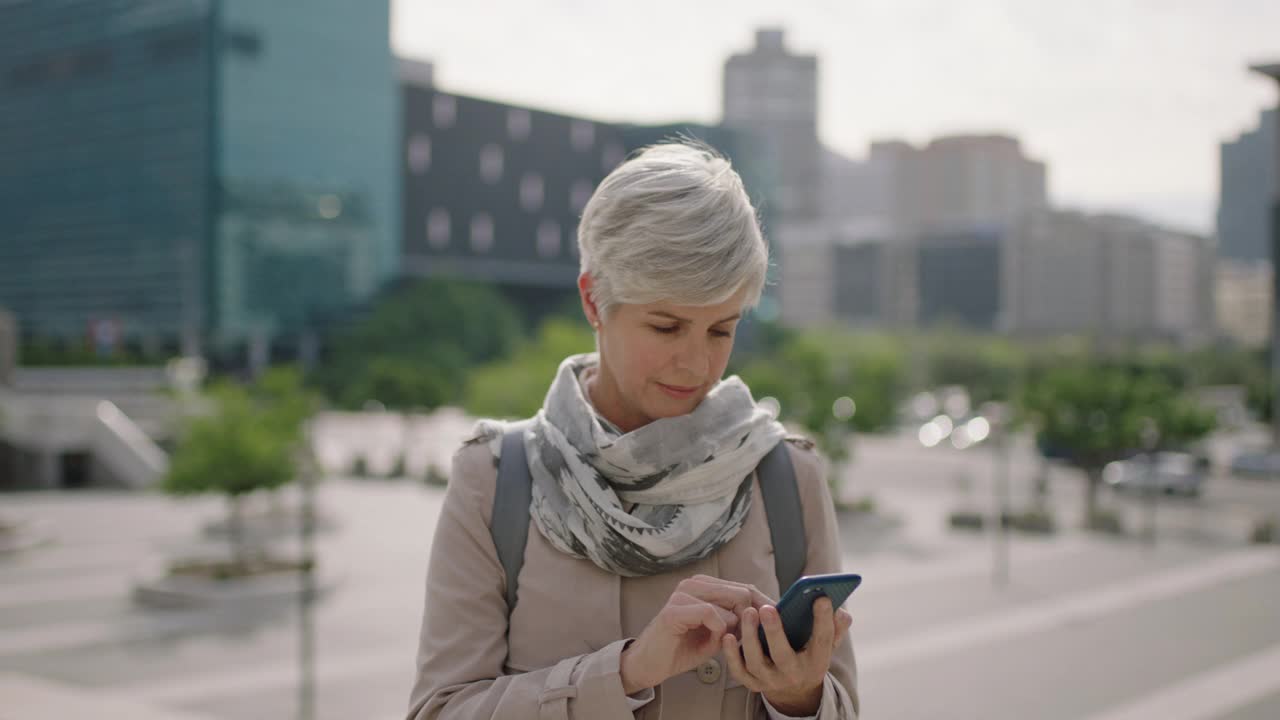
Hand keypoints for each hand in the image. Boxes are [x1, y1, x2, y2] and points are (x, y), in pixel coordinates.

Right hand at [620, 575, 771, 693]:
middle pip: (741, 590)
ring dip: (735, 624)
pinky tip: (716, 639)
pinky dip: (718, 628)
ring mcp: (682, 594)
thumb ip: (735, 621)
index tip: (775, 622)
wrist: (650, 664)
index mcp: (703, 586)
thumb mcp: (716, 633)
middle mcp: (693, 584)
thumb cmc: (682, 647)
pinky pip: (710, 612)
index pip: (743, 587)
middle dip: (752, 616)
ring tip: (729, 640)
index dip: (761, 605)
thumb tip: (764, 617)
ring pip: (729, 599)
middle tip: (751, 636)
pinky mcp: (674, 610)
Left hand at [722, 596, 852, 715]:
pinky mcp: (753, 683)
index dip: (824, 620)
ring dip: (750, 637)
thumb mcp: (827, 643)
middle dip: (775, 632)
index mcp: (816, 662)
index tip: (821, 598)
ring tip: (749, 612)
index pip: (823, 641)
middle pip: (783, 655)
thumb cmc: (810, 654)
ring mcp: (771, 680)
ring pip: (756, 662)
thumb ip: (835, 627)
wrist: (795, 688)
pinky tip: (728, 636)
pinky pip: (739, 671)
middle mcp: (793, 674)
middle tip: (768, 608)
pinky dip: (731, 655)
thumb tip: (841, 611)